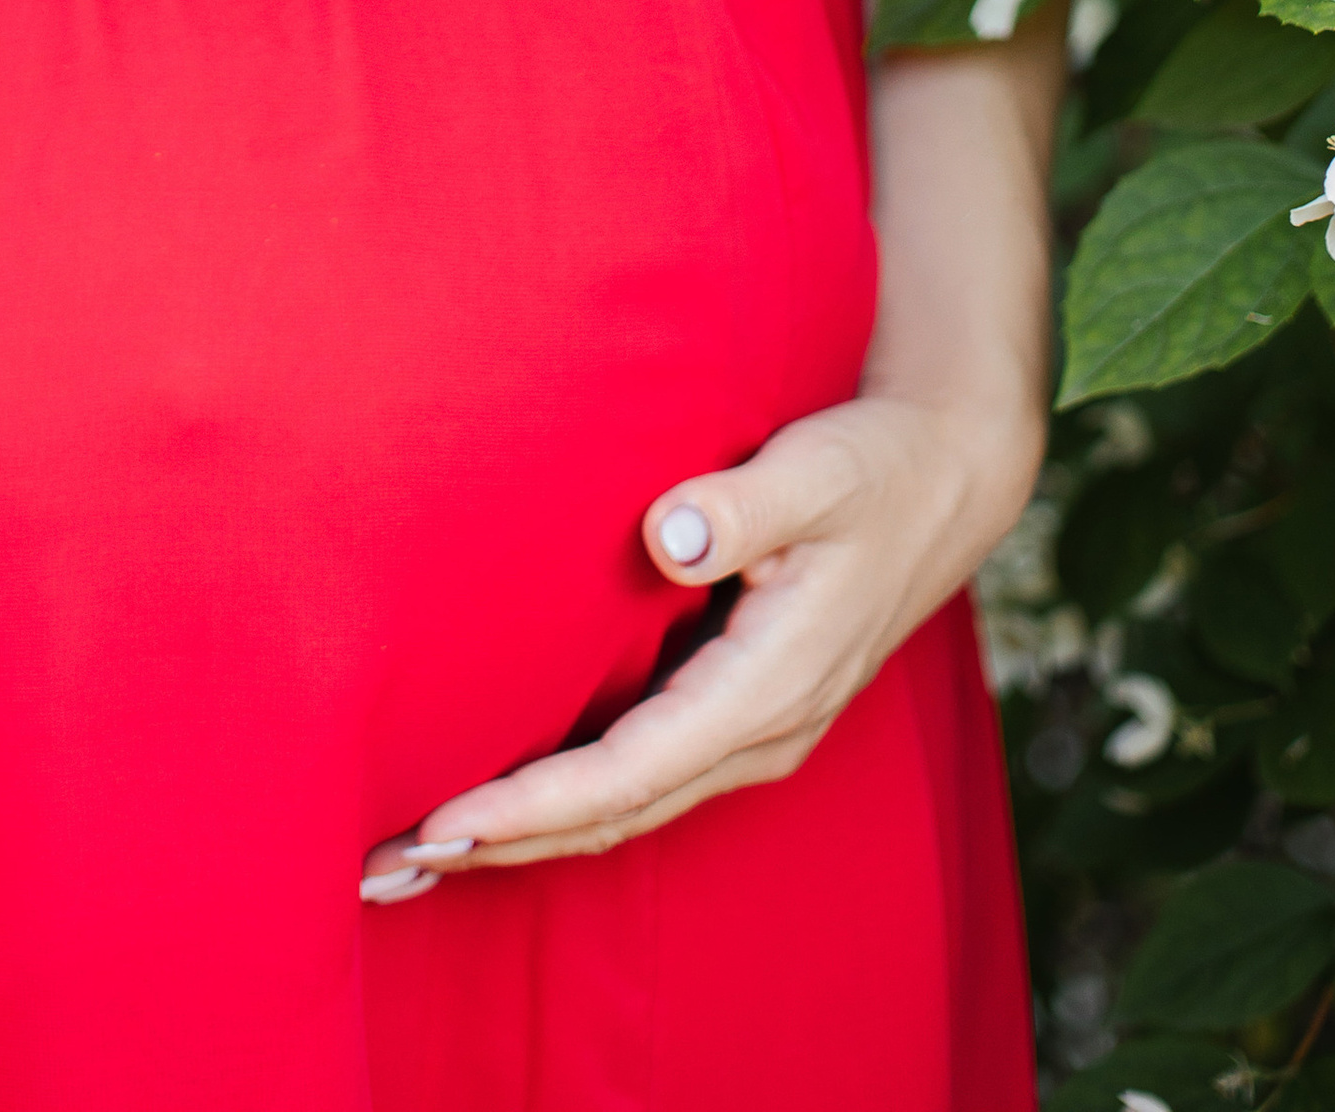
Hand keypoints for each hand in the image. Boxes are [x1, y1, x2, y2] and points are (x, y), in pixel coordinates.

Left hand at [359, 386, 1039, 899]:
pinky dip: (567, 803)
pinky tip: (503, 802)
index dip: (533, 807)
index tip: (446, 826)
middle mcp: (760, 730)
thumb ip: (743, 505)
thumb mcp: (818, 470)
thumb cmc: (875, 465)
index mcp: (771, 686)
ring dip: (526, 835)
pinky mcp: (739, 710)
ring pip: (625, 807)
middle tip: (387, 867)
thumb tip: (668, 537)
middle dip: (503, 846)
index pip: (630, 771)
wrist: (947, 478)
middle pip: (615, 815)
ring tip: (417, 855)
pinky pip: (641, 777)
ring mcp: (753, 730)